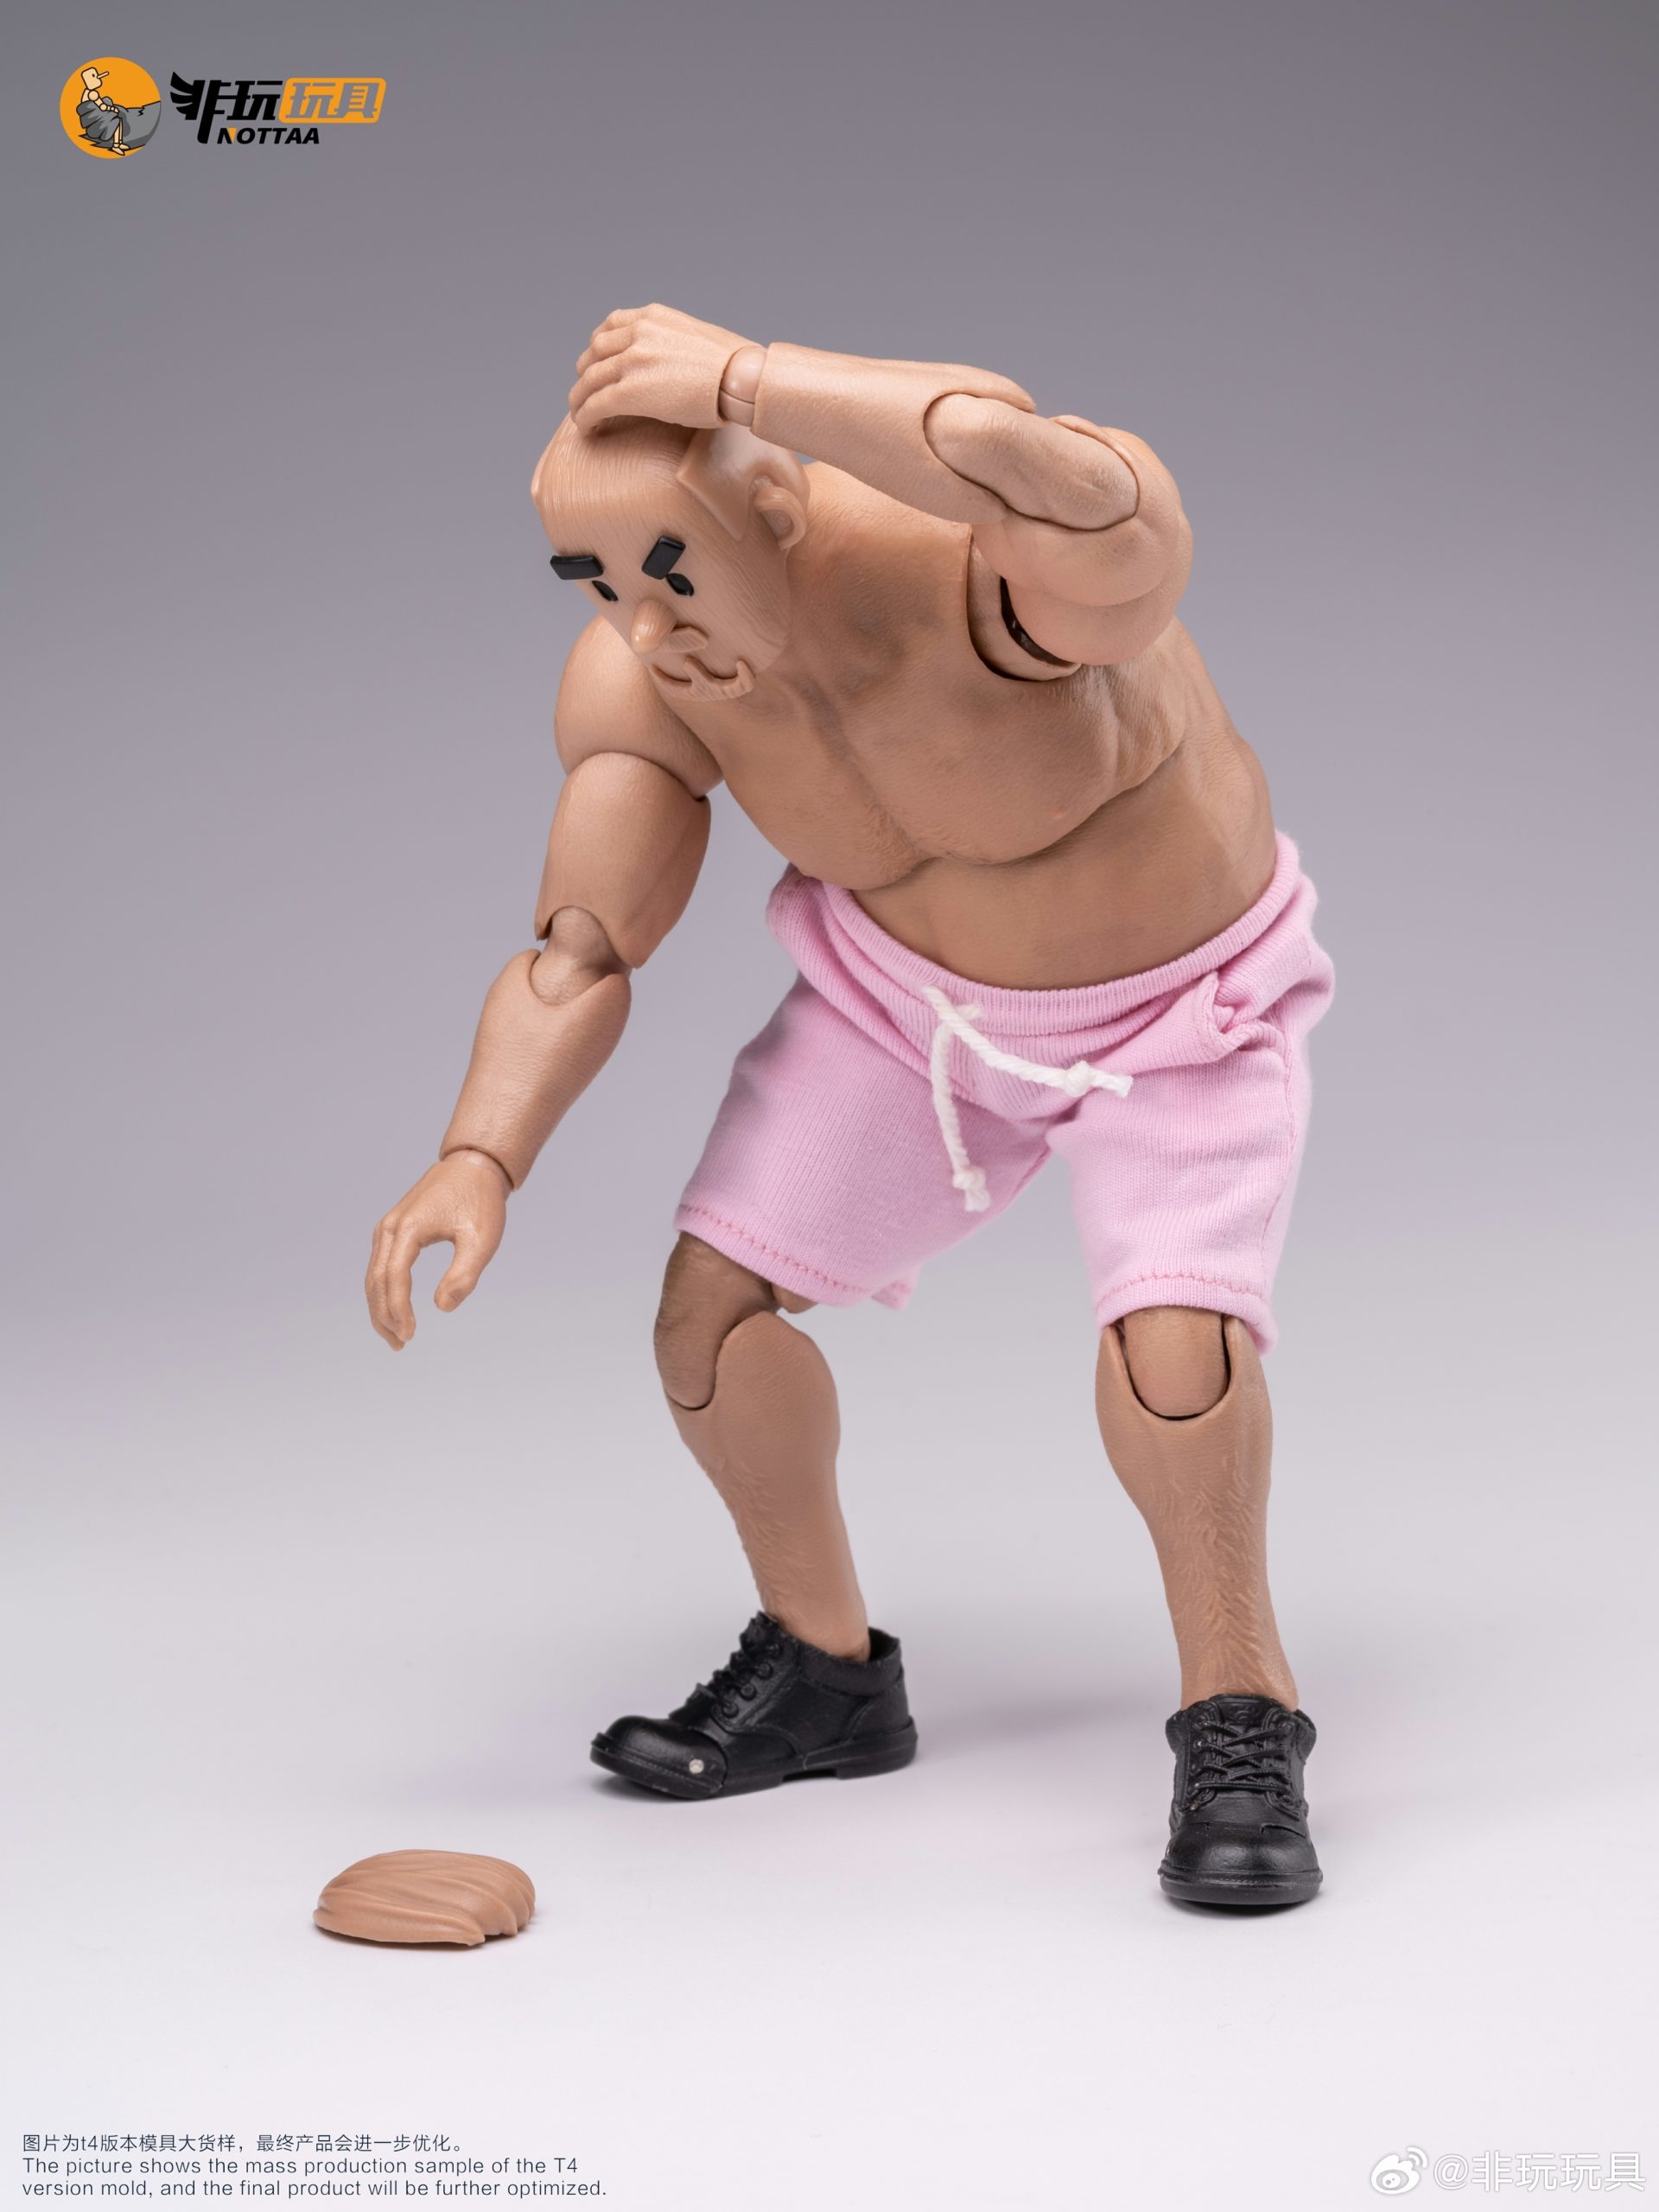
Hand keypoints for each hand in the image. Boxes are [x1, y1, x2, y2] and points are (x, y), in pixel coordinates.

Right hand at [365, 1151, 508, 1350]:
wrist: (474, 1166)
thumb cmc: (481, 1201)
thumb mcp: (482, 1239)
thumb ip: (464, 1275)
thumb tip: (441, 1308)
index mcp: (408, 1228)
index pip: (394, 1278)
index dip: (399, 1310)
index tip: (410, 1335)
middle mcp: (390, 1227)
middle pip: (376, 1280)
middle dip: (384, 1316)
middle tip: (400, 1345)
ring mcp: (388, 1227)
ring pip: (374, 1275)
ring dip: (380, 1307)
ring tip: (396, 1335)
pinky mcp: (394, 1229)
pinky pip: (380, 1265)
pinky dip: (383, 1290)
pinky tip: (395, 1309)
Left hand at [568, 304, 752, 431]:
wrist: (741, 378)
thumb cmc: (735, 364)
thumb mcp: (698, 336)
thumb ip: (676, 342)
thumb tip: (678, 362)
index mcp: (652, 316)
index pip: (610, 326)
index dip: (598, 348)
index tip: (597, 362)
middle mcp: (637, 333)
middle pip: (594, 352)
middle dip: (586, 373)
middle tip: (586, 391)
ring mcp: (632, 361)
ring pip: (589, 380)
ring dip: (580, 398)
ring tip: (581, 413)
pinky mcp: (630, 391)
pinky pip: (595, 404)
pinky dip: (585, 416)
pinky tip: (585, 427)